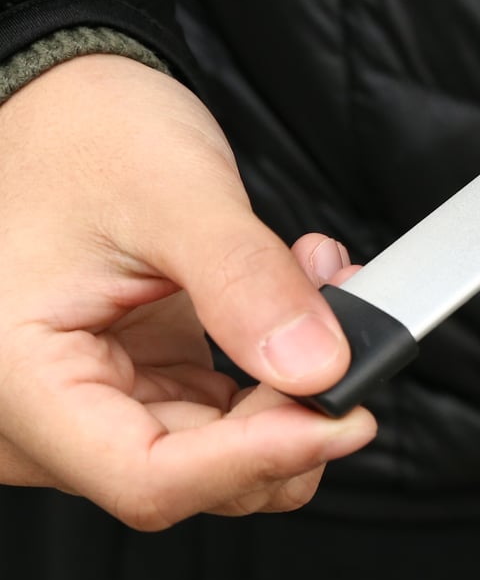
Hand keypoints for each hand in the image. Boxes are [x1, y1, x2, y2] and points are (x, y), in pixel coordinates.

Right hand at [0, 54, 374, 528]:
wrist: (63, 102)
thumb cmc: (85, 134)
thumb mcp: (172, 194)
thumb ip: (244, 283)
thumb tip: (319, 366)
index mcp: (20, 379)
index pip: (149, 477)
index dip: (259, 458)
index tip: (346, 417)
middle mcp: (44, 408)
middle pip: (190, 474)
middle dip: (288, 414)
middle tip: (348, 334)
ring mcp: (93, 396)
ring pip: (217, 449)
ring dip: (290, 385)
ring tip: (323, 290)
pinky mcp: (136, 375)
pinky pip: (219, 408)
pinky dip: (273, 367)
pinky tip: (298, 302)